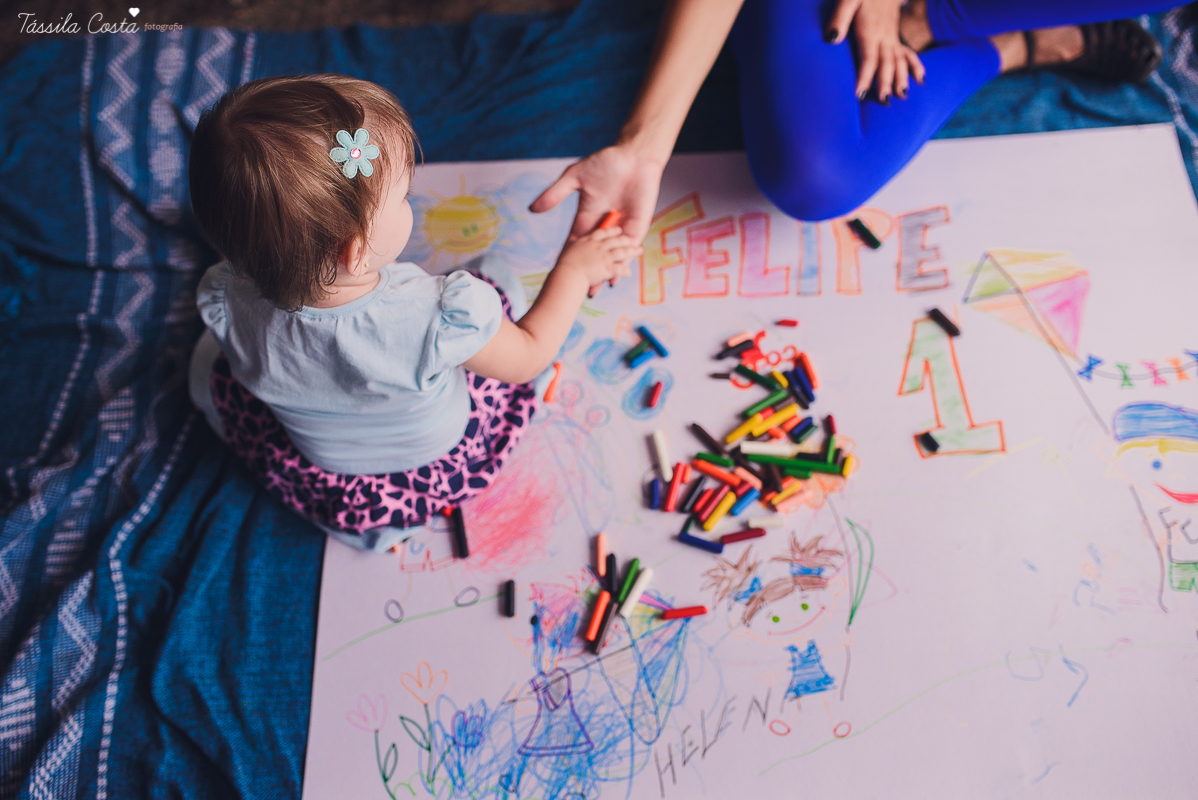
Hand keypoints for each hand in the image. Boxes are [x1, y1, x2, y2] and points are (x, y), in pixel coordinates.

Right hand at [530, 143, 665, 294]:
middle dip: (585, 270)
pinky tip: (616, 277)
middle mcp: (604, 225)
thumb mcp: (574, 177)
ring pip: (611, 255)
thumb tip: (533, 209)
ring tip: (593, 290)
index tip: (559, 271)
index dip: (569, 256)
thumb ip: (556, 194)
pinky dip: (623, 263)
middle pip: (593, 253)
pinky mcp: (636, 227)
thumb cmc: (606, 163)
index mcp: (587, 216)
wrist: (634, 157)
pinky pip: (629, 249)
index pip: (576, 241)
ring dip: (603, 272)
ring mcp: (621, 228)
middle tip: (574, 290)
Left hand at [827, 0, 924, 102]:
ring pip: (899, 61)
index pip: (868, 58)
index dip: (865, 77)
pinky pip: (909, 53)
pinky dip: (916, 66)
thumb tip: (832, 39)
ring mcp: (892, 38)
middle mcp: (884, 37)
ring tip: (902, 96)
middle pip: (886, 63)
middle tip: (884, 101)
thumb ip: (840, 19)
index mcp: (870, 30)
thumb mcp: (847, 0)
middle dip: (886, 83)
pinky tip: (921, 80)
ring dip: (901, 78)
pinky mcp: (895, 37)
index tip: (860, 94)